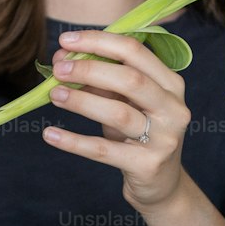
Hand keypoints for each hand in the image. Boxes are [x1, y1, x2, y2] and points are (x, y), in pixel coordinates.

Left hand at [43, 30, 190, 210]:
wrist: (161, 186)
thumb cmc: (139, 136)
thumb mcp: (126, 104)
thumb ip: (101, 81)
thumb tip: (62, 59)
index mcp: (171, 84)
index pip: (135, 51)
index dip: (99, 41)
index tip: (66, 40)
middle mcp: (173, 108)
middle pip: (129, 79)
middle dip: (89, 69)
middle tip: (58, 69)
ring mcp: (164, 138)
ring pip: (118, 112)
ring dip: (81, 101)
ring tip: (54, 95)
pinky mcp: (147, 165)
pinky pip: (104, 151)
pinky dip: (74, 141)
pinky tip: (50, 134)